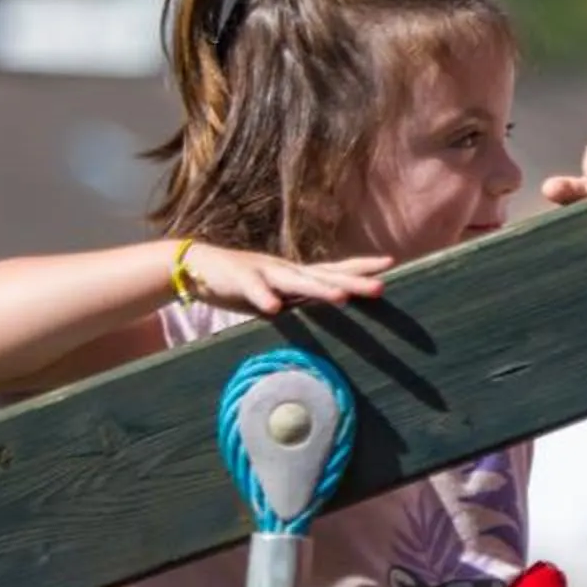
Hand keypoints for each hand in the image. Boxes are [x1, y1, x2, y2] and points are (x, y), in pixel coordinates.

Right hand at [181, 243, 390, 316]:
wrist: (195, 266)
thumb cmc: (241, 284)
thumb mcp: (276, 295)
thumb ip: (299, 303)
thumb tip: (327, 322)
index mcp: (296, 274)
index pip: (334, 268)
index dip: (361, 266)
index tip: (391, 264)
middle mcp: (285, 269)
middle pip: (325, 276)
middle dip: (353, 282)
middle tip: (381, 287)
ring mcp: (264, 272)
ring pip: (296, 281)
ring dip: (319, 289)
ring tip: (342, 298)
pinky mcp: (239, 279)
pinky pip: (253, 290)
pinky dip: (263, 298)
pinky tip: (274, 309)